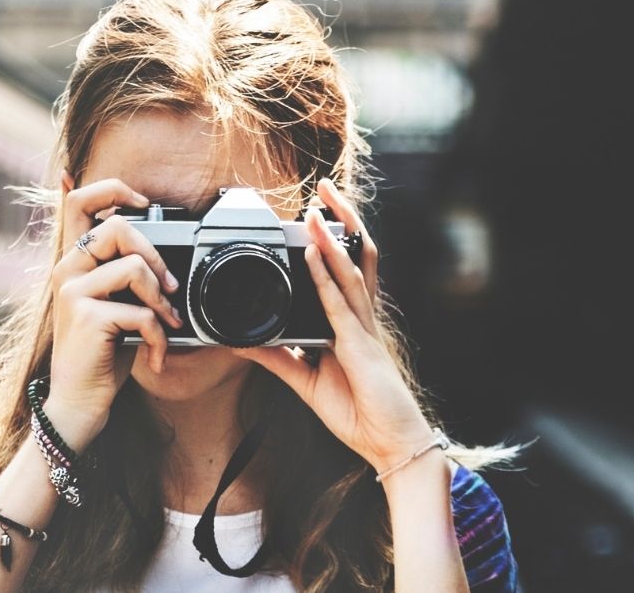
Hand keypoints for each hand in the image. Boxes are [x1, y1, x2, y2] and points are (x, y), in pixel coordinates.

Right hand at [45, 176, 183, 450]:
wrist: (78, 403)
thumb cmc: (102, 353)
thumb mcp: (114, 305)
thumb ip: (125, 274)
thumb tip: (155, 250)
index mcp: (72, 262)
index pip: (77, 201)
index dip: (112, 189)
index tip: (142, 203)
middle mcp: (66, 271)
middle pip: (116, 227)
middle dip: (155, 254)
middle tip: (168, 287)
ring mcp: (73, 293)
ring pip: (133, 267)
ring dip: (161, 299)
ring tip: (167, 323)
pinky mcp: (87, 319)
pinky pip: (140, 312)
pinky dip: (159, 336)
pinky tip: (154, 355)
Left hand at [233, 179, 434, 471]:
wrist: (390, 445)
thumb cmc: (360, 413)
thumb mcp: (305, 380)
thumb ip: (276, 357)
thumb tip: (242, 340)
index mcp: (353, 324)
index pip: (346, 269)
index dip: (335, 237)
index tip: (317, 211)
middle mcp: (362, 318)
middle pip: (357, 256)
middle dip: (342, 219)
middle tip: (325, 187)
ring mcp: (364, 329)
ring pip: (351, 270)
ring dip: (332, 236)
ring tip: (316, 207)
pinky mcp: (360, 345)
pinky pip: (341, 303)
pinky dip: (326, 275)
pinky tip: (315, 253)